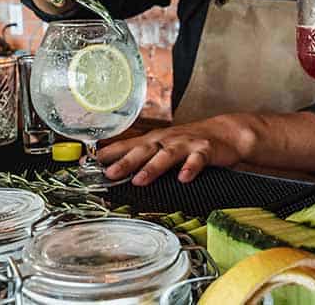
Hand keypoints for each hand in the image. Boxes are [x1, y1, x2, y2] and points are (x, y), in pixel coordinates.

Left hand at [97, 116, 253, 185]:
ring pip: (167, 155)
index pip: (127, 145)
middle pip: (144, 150)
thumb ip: (140, 156)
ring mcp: (186, 144)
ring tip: (140, 180)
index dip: (109, 153)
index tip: (89, 163)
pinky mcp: (205, 150)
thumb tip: (111, 168)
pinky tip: (184, 178)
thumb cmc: (188, 142)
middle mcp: (167, 140)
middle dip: (126, 161)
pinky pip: (197, 160)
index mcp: (154, 140)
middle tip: (110, 174)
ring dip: (153, 167)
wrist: (225, 133)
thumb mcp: (162, 146)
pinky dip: (190, 168)